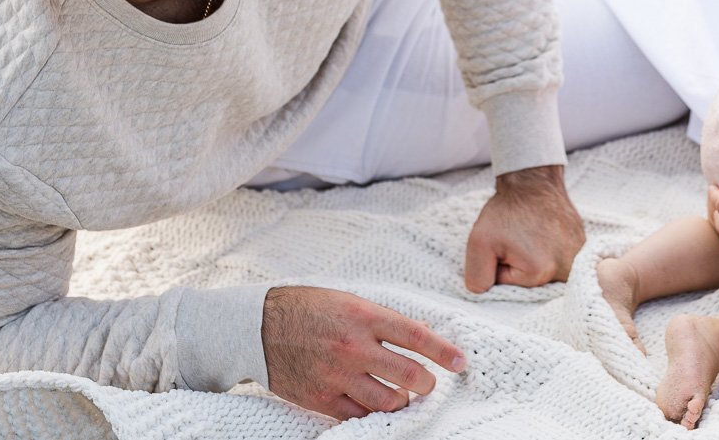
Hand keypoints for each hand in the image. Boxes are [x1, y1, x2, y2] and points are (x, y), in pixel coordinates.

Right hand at [261, 285, 465, 419]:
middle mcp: (352, 347)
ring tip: (401, 394)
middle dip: (427, 383)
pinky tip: (374, 403)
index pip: (415, 336)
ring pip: (388, 401)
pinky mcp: (321, 399)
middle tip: (429, 383)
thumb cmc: (308, 309)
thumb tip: (419, 338)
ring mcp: (336, 376)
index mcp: (363, 317)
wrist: (258, 327)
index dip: (443, 351)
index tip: (460, 361)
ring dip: (402, 401)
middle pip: (408, 374)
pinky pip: (359, 415)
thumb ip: (382, 321)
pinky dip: (372, 412)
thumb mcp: (349, 302)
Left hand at [463, 164, 585, 291]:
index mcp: (539, 272)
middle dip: (518, 264)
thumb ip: (477, 277)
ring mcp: (579, 256)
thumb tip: (485, 294)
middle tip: (518, 240)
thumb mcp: (478, 243)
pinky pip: (562, 259)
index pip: (509, 284)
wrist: (533, 180)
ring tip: (532, 235)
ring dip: (536, 257)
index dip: (499, 264)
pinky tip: (545, 232)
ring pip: (547, 271)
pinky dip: (551, 249)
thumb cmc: (506, 210)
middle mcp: (566, 269)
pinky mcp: (583, 245)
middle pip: (531, 282)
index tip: (504, 244)